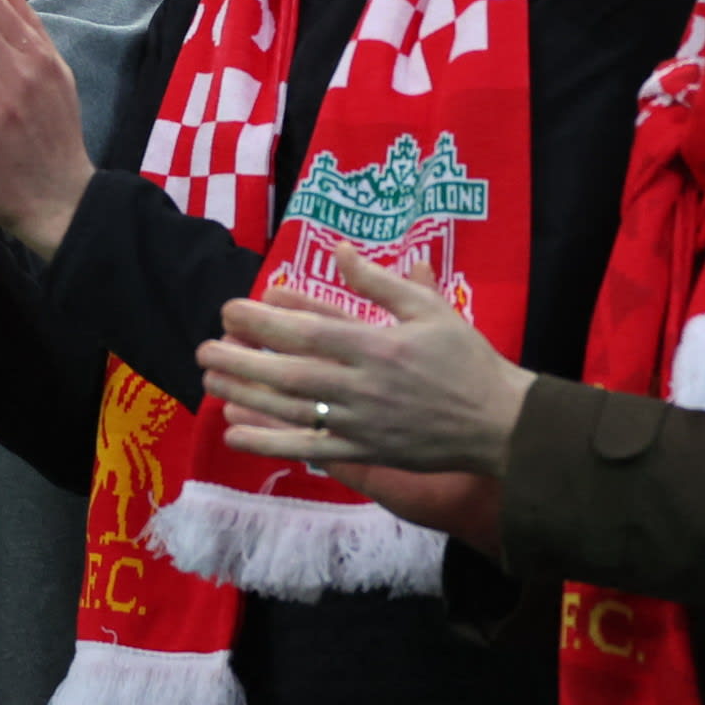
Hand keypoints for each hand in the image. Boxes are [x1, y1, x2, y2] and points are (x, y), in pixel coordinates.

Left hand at [201, 245, 537, 475]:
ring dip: (246, 396)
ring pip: (291, 411)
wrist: (500, 423)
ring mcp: (360, 424)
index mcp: (378, 346)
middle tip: (204, 348)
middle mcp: (362, 387)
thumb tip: (339, 251)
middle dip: (241, 360)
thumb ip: (380, 283)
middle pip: (289, 373)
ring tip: (209, 381)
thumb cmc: (466, 360)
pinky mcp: (364, 453)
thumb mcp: (431, 309)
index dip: (265, 322)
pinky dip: (270, 443)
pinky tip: (235, 434)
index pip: (309, 332)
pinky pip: (309, 450)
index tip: (231, 310)